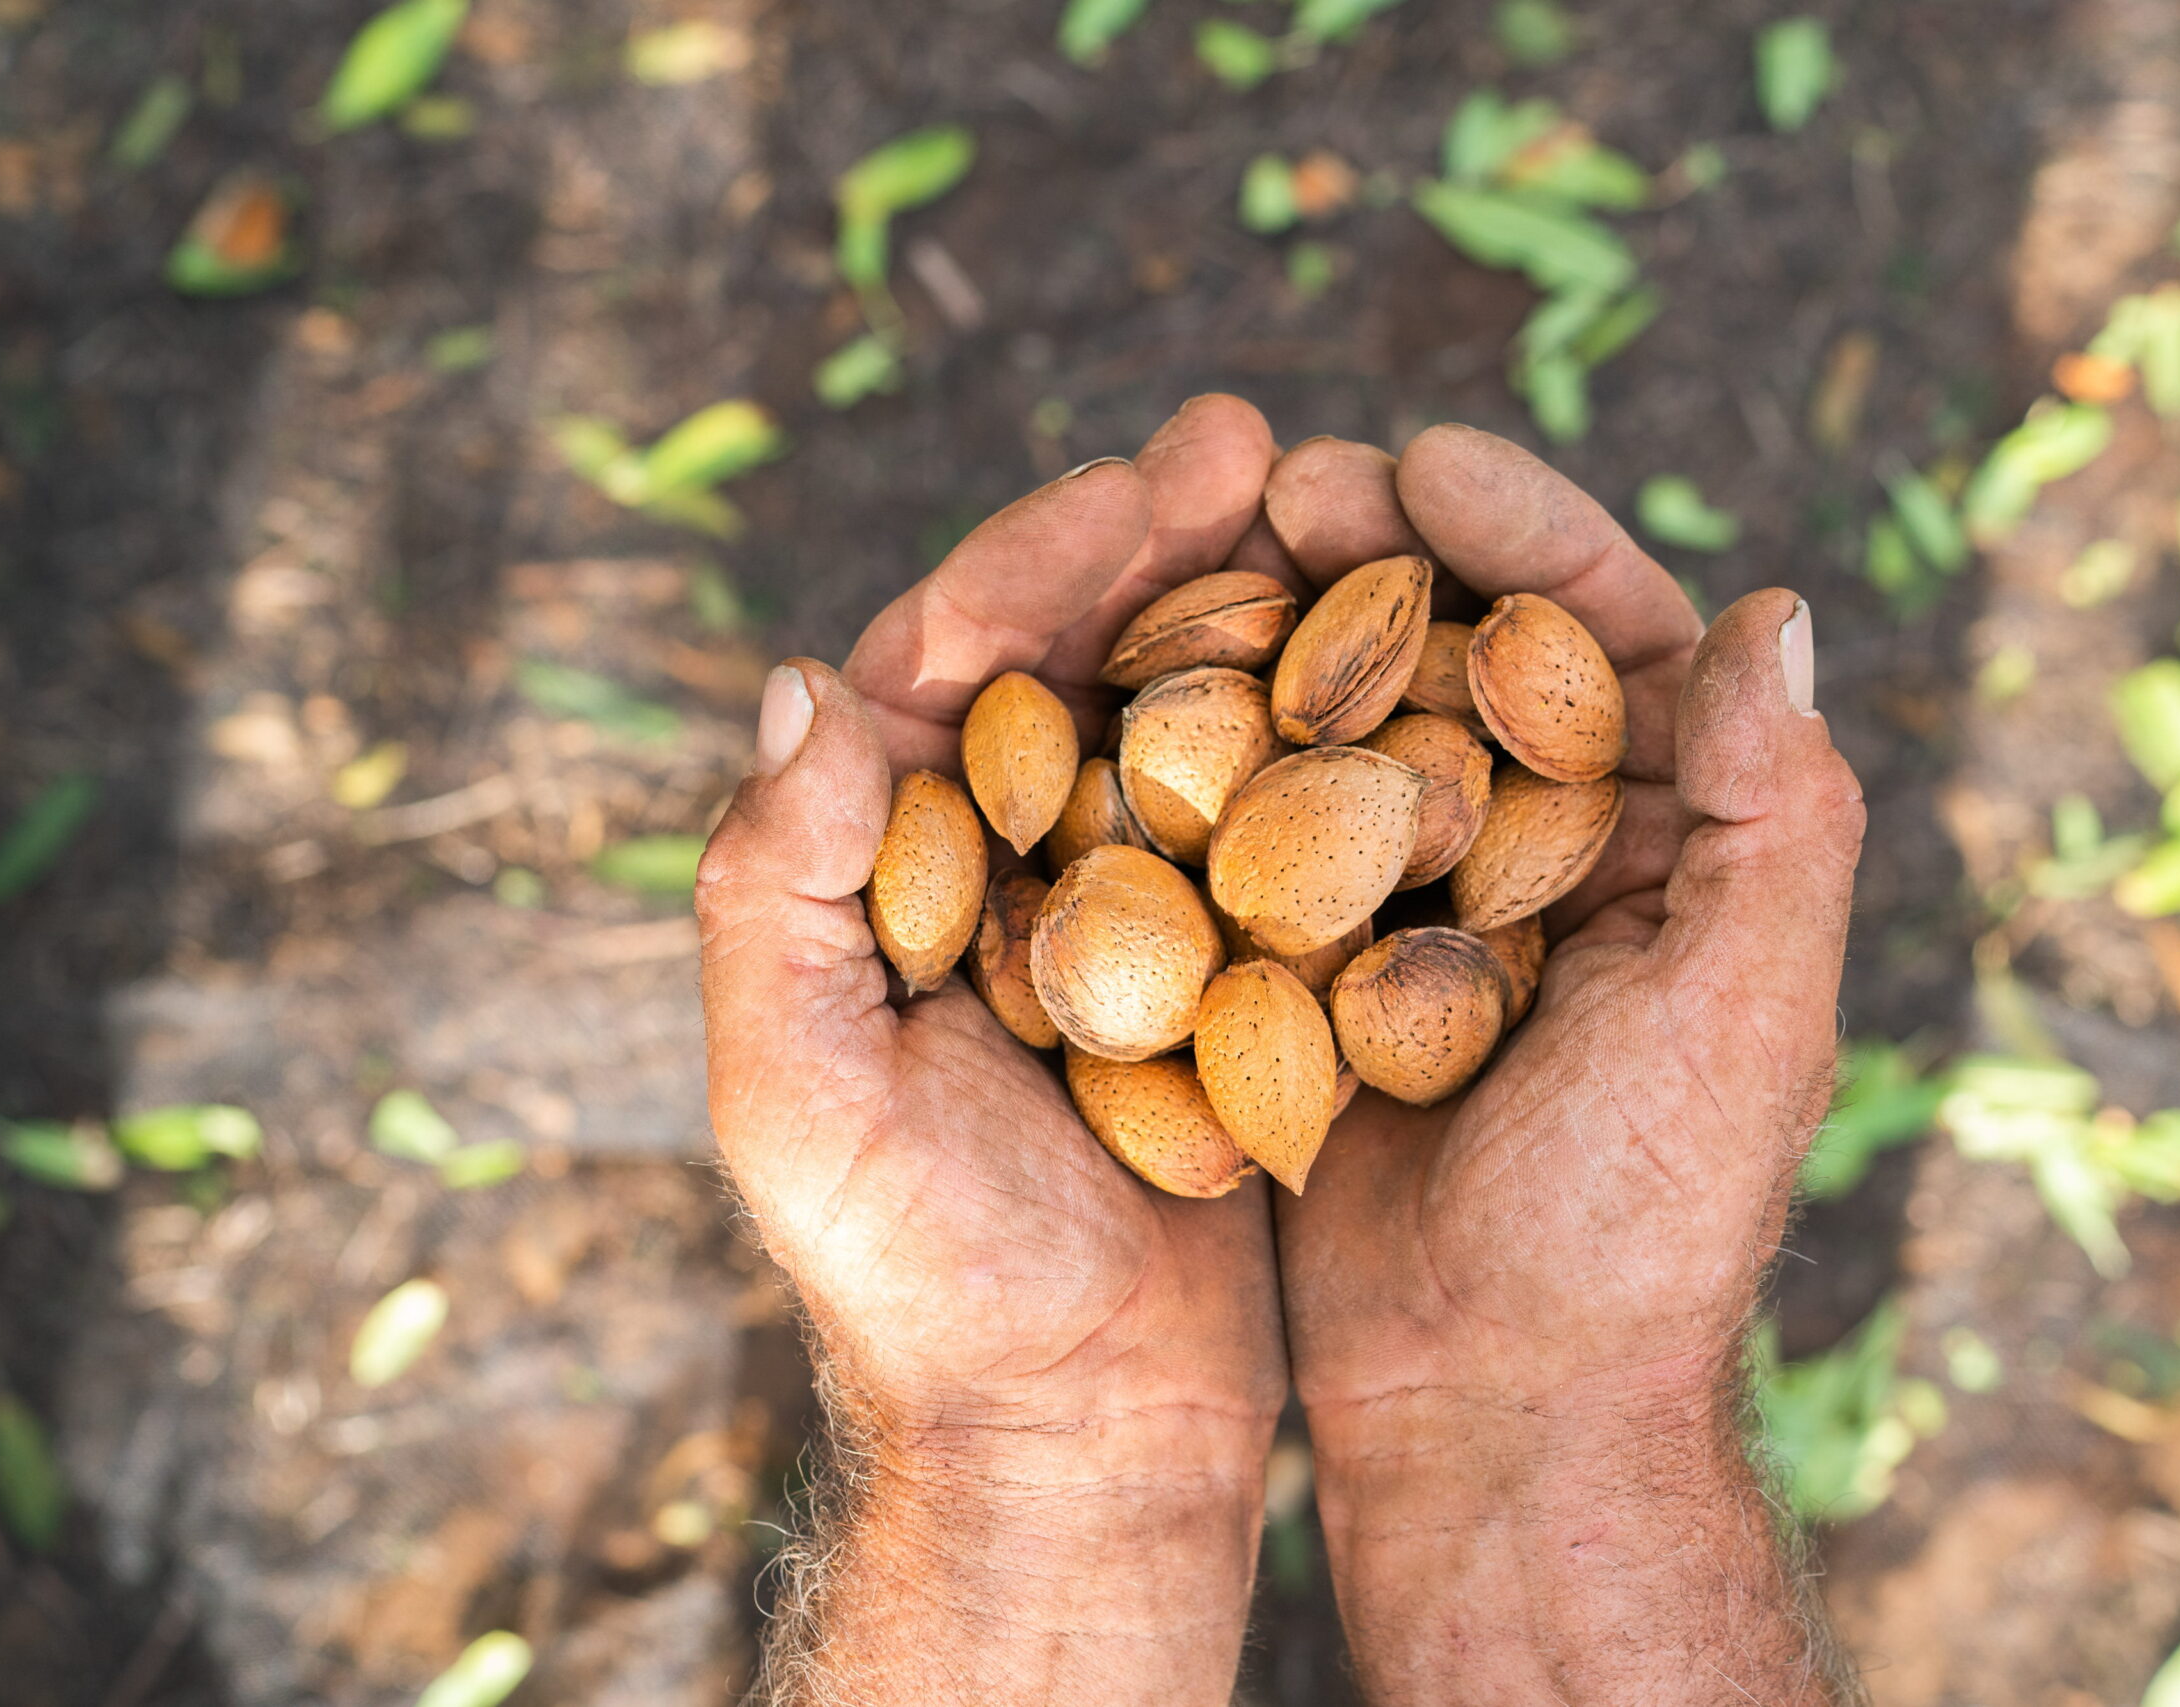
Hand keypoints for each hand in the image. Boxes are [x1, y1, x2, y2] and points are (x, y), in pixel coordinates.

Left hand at [695, 397, 1292, 1706]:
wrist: (1079, 1437)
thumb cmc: (925, 1289)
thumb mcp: (804, 1104)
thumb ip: (772, 898)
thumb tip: (798, 683)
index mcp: (883, 868)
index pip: (947, 668)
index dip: (1030, 561)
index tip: (1133, 490)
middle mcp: (1001, 865)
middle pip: (1079, 659)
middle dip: (1158, 542)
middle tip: (1256, 443)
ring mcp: (1123, 910)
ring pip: (1190, 717)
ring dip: (1255, 609)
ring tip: (1341, 507)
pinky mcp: (1229, 970)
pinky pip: (1280, 825)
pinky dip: (1332, 741)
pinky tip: (1407, 669)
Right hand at [1266, 429, 1866, 1704]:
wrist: (1493, 1403)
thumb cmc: (1641, 1219)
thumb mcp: (1744, 1012)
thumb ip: (1778, 811)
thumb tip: (1788, 604)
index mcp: (1682, 837)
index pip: (1613, 633)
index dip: (1527, 531)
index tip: (1426, 462)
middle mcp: (1555, 850)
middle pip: (1462, 648)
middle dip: (1377, 549)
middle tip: (1282, 477)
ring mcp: (1427, 905)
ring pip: (1350, 718)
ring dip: (1283, 626)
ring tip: (1190, 546)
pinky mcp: (1319, 967)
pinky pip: (1264, 828)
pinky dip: (1211, 752)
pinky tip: (1132, 687)